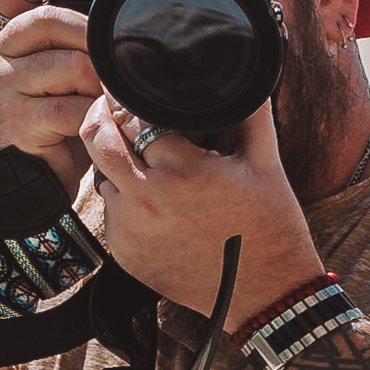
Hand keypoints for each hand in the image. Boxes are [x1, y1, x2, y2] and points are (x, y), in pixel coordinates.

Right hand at [0, 0, 107, 160]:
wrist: (33, 170)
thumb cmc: (55, 112)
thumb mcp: (60, 65)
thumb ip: (72, 37)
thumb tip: (120, 14)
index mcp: (5, 32)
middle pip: (50, 21)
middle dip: (92, 37)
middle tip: (115, 58)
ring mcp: (0, 85)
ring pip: (67, 65)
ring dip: (98, 82)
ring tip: (108, 94)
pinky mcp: (15, 119)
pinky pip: (68, 107)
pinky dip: (93, 113)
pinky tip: (99, 118)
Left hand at [70, 87, 320, 320]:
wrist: (265, 295)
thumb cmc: (271, 227)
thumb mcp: (267, 163)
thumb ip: (251, 112)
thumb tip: (251, 73)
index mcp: (181, 170)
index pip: (134, 117)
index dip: (135, 101)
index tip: (140, 96)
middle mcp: (146, 199)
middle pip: (98, 139)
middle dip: (102, 118)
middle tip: (114, 109)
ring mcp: (131, 229)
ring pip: (101, 176)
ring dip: (116, 164)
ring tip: (146, 162)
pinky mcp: (125, 255)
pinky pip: (112, 213)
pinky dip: (126, 201)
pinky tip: (156, 202)